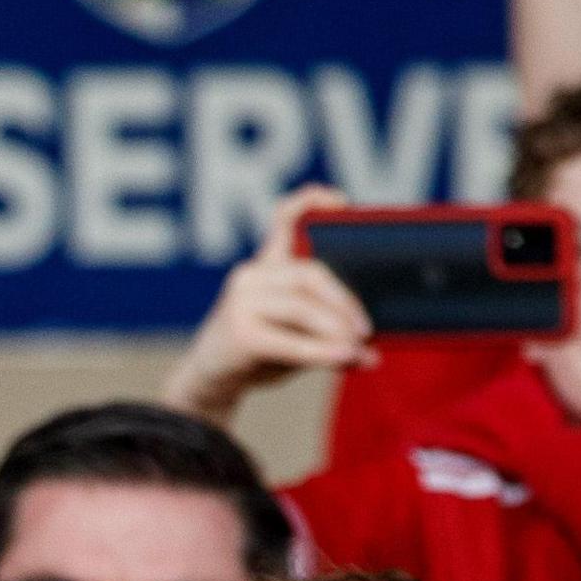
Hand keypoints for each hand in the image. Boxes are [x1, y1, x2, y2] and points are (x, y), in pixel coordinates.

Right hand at [166, 188, 363, 422]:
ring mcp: (241, 302)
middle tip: (365, 330)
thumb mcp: (295, 332)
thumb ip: (329, 331)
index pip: (283, 221)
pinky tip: (342, 358)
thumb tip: (369, 352)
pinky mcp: (239, 332)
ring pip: (302, 306)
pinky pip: (290, 339)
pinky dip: (320, 351)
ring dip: (335, 328)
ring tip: (355, 348)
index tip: (340, 200)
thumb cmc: (259, 352)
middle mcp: (251, 276)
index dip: (310, 203)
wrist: (212, 380)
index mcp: (267, 267)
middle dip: (344, 301)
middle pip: (310, 273)